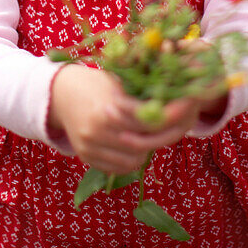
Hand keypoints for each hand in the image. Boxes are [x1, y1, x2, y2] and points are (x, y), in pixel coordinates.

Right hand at [48, 64, 224, 174]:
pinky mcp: (87, 157)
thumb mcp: (119, 80)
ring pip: (134, 158)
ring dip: (148, 147)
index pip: (148, 118)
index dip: (170, 114)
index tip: (187, 107)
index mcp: (108, 107)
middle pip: (143, 142)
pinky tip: (136, 142)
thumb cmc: (96, 82)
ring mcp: (91, 146)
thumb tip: (178, 95)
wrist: (60, 94)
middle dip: (163, 133)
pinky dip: (133, 157)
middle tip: (177, 124)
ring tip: (153, 132)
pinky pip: (120, 167)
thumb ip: (143, 92)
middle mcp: (97, 130)